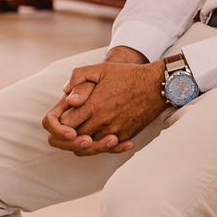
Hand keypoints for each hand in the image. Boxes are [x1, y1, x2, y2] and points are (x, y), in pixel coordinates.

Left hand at [41, 55, 165, 155]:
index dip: (61, 124)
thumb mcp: (102, 69)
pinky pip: (108, 147)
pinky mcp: (125, 136)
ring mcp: (114, 130)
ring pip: (90, 146)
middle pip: (75, 138)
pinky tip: (101, 137)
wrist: (156, 85)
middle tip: (69, 130)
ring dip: (85, 142)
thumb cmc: (129, 76)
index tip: (64, 119)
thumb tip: (66, 92)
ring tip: (84, 136)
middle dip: (69, 135)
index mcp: (93, 105)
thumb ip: (79, 76)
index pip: (66, 124)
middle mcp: (102, 121)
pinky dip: (102, 145)